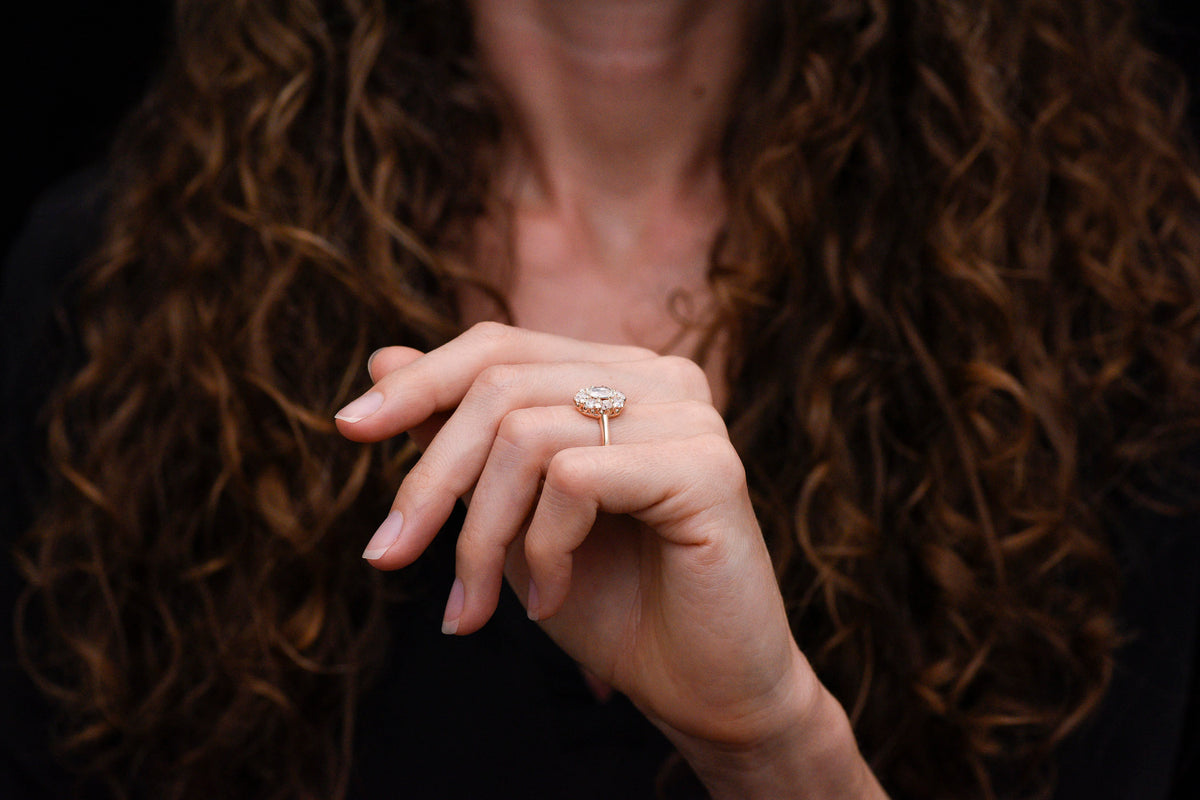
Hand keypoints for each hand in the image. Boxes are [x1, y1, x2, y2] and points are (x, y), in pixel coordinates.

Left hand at [335, 322, 883, 797]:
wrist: (703, 689)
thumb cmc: (611, 602)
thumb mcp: (512, 514)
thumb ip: (463, 435)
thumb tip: (385, 356)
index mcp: (618, 375)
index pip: (500, 346)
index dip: (419, 383)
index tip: (349, 428)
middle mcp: (660, 378)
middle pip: (500, 386)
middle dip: (429, 480)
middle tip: (388, 558)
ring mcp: (689, 416)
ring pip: (526, 434)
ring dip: (480, 536)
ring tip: (479, 605)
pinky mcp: (707, 466)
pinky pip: (573, 480)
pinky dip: (540, 551)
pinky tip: (548, 602)